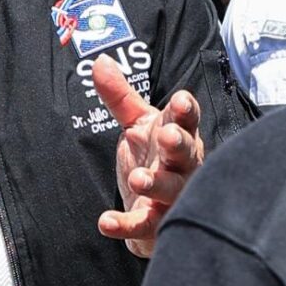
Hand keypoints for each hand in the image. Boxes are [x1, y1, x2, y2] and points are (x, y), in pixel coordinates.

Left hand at [93, 56, 203, 257]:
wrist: (158, 207)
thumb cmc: (155, 156)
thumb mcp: (139, 124)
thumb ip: (121, 96)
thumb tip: (99, 60)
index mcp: (179, 135)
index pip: (186, 120)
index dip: (185, 110)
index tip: (180, 100)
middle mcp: (182, 165)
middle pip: (185, 153)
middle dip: (178, 144)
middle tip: (167, 137)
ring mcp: (172, 196)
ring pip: (170, 191)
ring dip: (155, 184)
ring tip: (138, 179)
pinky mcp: (155, 223)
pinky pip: (143, 225)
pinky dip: (125, 225)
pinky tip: (105, 222)